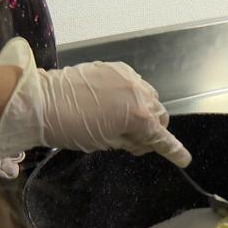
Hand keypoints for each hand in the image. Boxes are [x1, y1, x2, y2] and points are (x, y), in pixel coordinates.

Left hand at [0, 37, 190, 166]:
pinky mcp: (116, 68)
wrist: (43, 100)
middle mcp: (139, 94)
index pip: (161, 137)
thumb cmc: (71, 128)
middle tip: (131, 140)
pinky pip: (134, 84)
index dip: (173, 151)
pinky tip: (113, 102)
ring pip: (148, 98)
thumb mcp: (105, 142)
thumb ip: (130, 140)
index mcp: (137, 116)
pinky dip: (130, 95)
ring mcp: (128, 77)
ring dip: (142, 110)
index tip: (184, 160)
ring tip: (120, 119)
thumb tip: (140, 139)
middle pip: (159, 115)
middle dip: (151, 129)